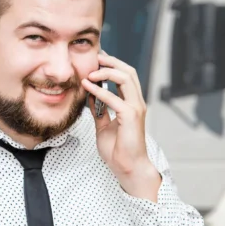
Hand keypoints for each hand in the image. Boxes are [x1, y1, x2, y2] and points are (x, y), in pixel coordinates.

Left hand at [81, 50, 160, 200]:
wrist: (127, 167)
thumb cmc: (119, 150)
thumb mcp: (104, 126)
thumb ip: (99, 111)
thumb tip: (90, 96)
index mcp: (132, 104)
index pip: (126, 76)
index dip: (112, 66)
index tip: (96, 61)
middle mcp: (137, 103)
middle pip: (129, 72)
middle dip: (111, 62)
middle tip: (95, 58)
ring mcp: (136, 108)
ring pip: (126, 78)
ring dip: (107, 72)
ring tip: (91, 71)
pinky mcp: (130, 116)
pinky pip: (114, 98)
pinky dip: (100, 91)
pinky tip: (88, 87)